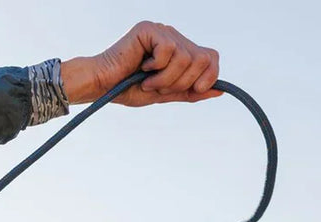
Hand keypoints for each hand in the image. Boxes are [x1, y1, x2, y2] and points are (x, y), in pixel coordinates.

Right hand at [61, 21, 220, 106]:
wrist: (100, 87)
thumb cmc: (125, 89)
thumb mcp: (165, 94)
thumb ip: (190, 92)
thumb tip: (219, 92)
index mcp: (178, 50)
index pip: (210, 57)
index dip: (209, 76)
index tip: (192, 89)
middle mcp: (172, 37)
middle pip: (201, 58)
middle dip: (182, 81)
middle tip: (159, 87)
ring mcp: (161, 31)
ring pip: (186, 57)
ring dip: (166, 78)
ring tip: (148, 81)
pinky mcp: (149, 29)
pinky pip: (169, 50)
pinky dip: (157, 67)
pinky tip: (141, 67)